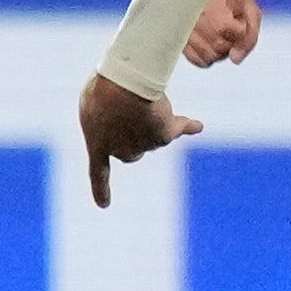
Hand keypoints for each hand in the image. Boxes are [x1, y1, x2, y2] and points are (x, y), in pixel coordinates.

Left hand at [78, 74, 203, 207]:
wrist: (124, 85)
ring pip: (151, 130)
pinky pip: (180, 128)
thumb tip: (134, 119)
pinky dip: (188, 125)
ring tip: (138, 91)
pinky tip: (197, 126)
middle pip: (131, 152)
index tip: (104, 206)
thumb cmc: (103, 89)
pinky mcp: (165, 133)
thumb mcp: (93, 100)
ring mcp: (145, 144)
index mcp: (97, 145)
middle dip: (131, 138)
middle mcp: (123, 151)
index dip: (101, 189)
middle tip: (127, 112)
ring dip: (148, 111)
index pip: (98, 172)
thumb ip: (106, 116)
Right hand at [185, 0, 261, 66]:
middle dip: (231, 41)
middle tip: (232, 26)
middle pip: (216, 44)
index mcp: (209, 0)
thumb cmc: (236, 1)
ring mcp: (184, 27)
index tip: (239, 18)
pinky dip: (209, 57)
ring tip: (221, 33)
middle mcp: (192, 13)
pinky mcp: (181, 38)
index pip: (223, 27)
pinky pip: (197, 59)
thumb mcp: (252, 13)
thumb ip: (250, 38)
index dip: (239, 29)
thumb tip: (235, 60)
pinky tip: (213, 44)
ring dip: (220, 51)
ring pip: (207, 55)